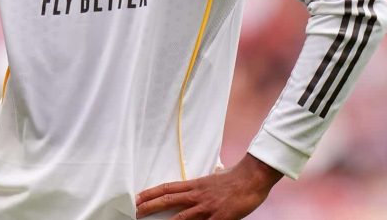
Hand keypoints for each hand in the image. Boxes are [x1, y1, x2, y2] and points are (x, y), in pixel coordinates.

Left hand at [135, 154, 282, 218]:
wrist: (253, 177)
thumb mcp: (221, 174)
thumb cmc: (238, 176)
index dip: (151, 193)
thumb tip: (216, 170)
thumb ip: (214, 176)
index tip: (138, 197)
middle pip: (168, 200)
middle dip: (149, 206)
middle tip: (134, 211)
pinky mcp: (219, 217)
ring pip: (180, 217)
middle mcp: (197, 195)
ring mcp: (207, 207)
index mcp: (196, 184)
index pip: (168, 188)